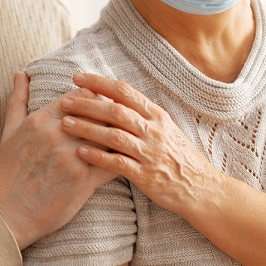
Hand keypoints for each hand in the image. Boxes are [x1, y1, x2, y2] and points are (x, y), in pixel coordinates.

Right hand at [0, 73, 114, 249]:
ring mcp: (72, 158)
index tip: (102, 102)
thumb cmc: (8, 172)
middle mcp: (58, 135)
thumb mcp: (9, 132)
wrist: (7, 214)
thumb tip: (20, 73)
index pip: (82, 96)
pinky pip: (113, 164)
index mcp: (42, 120)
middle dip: (112, 114)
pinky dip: (123, 160)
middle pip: (100, 113)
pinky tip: (130, 159)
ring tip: (130, 135)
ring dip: (121, 135)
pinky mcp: (84, 182)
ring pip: (110, 136)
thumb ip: (17, 99)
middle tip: (123, 117)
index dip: (96, 97)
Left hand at [58, 72, 219, 218]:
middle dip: (87, 104)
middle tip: (64, 101)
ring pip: (114, 135)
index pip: (124, 91)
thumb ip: (142, 115)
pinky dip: (98, 156)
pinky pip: (118, 163)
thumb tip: (114, 99)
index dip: (99, 83)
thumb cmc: (179, 157)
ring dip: (87, 128)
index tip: (77, 77)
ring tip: (65, 124)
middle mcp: (154, 130)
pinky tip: (80, 152)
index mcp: (157, 115)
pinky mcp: (146, 175)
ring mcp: (150, 152)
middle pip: (115, 110)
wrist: (201, 187)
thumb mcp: (165, 129)